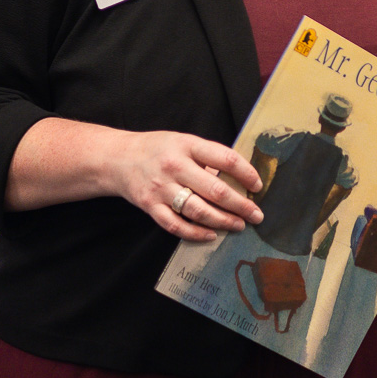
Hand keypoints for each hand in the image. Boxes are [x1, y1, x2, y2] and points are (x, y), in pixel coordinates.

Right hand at [111, 131, 263, 241]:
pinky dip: (196, 233)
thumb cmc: (159, 149)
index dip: (246, 173)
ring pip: (198, 211)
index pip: (225, 158)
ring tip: (239, 225)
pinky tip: (211, 235)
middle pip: (215, 190)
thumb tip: (240, 179)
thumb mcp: (184, 142)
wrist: (119, 158)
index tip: (258, 185)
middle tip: (256, 215)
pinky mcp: (150, 206)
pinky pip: (176, 225)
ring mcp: (161, 188)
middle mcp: (174, 166)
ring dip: (223, 221)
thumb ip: (208, 158)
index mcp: (187, 145)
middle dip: (241, 205)